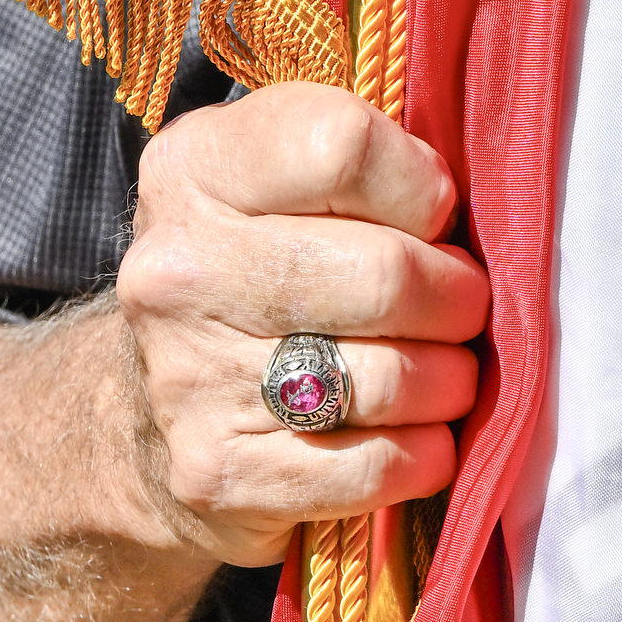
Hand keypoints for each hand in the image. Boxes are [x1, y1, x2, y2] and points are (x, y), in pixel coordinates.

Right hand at [111, 83, 489, 567]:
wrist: (145, 414)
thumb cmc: (262, 269)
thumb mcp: (285, 179)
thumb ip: (369, 163)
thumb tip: (476, 213)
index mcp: (197, 168)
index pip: (347, 149)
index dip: (424, 188)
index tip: (433, 220)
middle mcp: (177, 270)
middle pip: (386, 275)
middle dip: (458, 298)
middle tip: (465, 307)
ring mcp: (188, 378)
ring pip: (390, 379)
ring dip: (450, 381)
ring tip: (447, 371)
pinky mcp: (218, 473)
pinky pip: (374, 467)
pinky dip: (425, 456)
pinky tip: (420, 436)